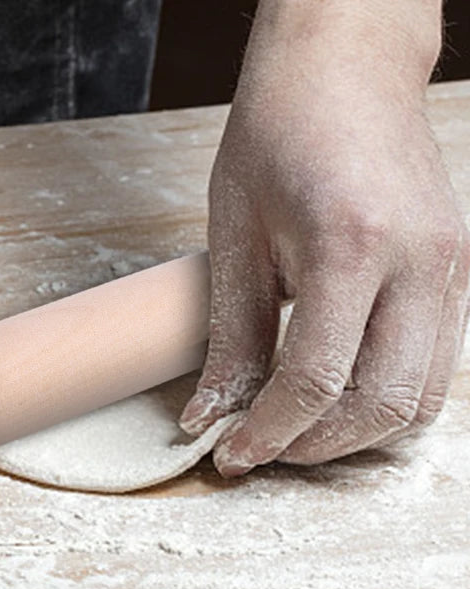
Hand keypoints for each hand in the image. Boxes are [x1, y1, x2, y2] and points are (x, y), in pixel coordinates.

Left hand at [180, 0, 468, 474]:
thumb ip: (230, 337)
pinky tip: (338, 399)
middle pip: (379, 405)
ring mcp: (450, 268)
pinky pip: (435, 368)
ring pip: (419, 400)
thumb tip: (210, 416)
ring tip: (298, 432)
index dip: (267, 432)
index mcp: (352, 246)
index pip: (314, 380)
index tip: (231, 454)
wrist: (345, 67)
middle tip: (262, 449)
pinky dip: (388, 402)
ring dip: (355, 435)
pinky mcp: (458, 272)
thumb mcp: (235, 237)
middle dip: (313, 447)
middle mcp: (418, 263)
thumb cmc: (280, 134)